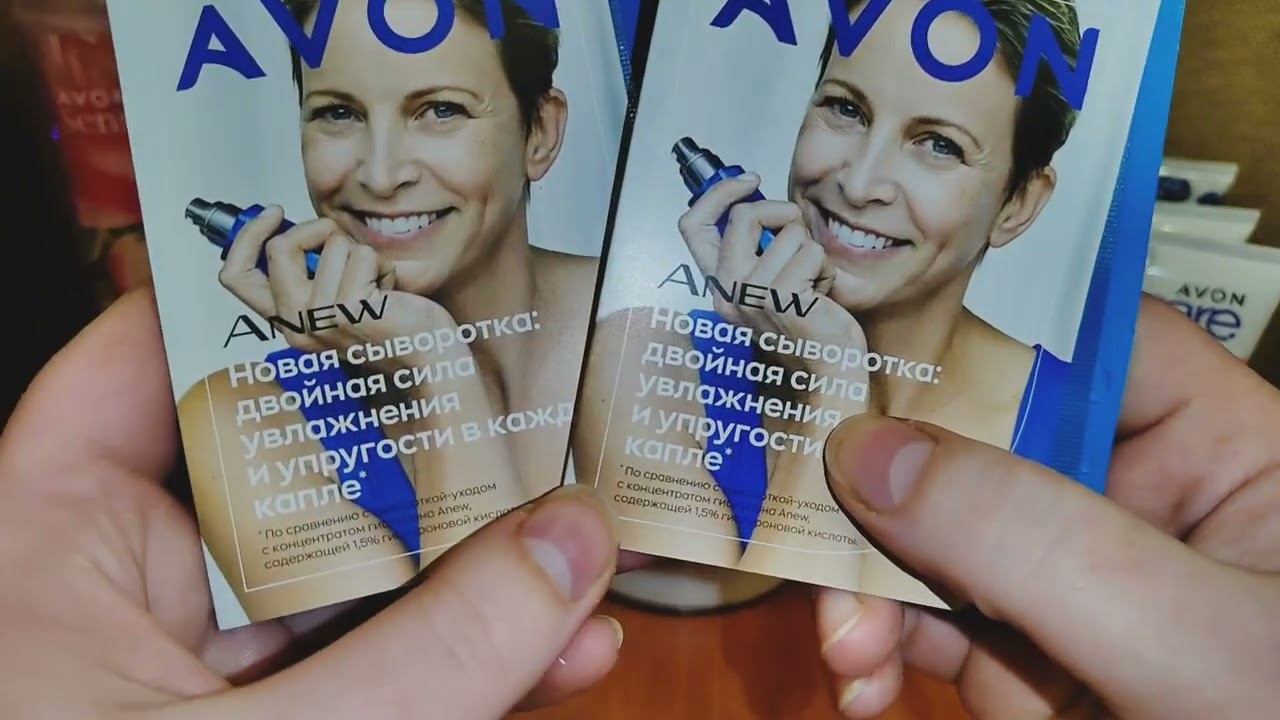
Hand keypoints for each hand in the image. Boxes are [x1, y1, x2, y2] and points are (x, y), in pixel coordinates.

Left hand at [0, 290, 625, 718]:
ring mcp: (177, 668)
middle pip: (273, 463)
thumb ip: (438, 654)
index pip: (142, 357)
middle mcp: (104, 586)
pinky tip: (551, 653)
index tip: (392, 267)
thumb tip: (580, 545)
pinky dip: (446, 662)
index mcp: (43, 546)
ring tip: (578, 536)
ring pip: (336, 578)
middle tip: (529, 399)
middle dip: (417, 449)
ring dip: (458, 569)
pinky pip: (355, 669)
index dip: (257, 297)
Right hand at [218, 208, 452, 365]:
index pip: (234, 276)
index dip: (247, 236)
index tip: (274, 215)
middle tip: (341, 241)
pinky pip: (362, 254)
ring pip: (332, 246)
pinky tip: (390, 292)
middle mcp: (298, 324)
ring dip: (362, 254)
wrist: (426, 358)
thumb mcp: (334, 300)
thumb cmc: (388, 325)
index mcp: (286, 321)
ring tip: (376, 285)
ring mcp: (323, 318)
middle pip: (280, 248)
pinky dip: (383, 264)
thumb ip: (307, 273)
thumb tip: (290, 228)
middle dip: (315, 229)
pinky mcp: (352, 309)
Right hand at [677, 175, 865, 382]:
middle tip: (796, 229)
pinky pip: (811, 252)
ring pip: (789, 234)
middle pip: (743, 217)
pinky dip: (825, 267)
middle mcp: (728, 292)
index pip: (692, 227)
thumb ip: (757, 249)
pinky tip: (822, 293)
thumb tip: (759, 202)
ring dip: (811, 251)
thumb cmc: (808, 327)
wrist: (829, 370)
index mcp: (720, 286)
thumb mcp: (770, 283)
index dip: (718, 194)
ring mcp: (752, 295)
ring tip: (812, 281)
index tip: (748, 182)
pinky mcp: (781, 298)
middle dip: (780, 211)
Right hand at [814, 298, 1279, 718]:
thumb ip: (1037, 541)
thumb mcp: (1192, 639)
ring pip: (932, 538)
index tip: (868, 337)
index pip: (1092, 346)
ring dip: (866, 580)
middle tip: (815, 512)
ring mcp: (1068, 588)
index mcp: (1219, 453)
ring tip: (845, 643)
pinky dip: (876, 647)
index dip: (984, 327)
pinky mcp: (1022, 665)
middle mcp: (1134, 504)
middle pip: (981, 439)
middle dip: (889, 485)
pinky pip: (924, 626)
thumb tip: (869, 452)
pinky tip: (858, 678)